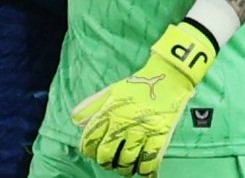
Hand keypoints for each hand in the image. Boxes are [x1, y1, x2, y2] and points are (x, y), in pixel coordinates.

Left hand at [71, 22, 215, 175]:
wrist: (169, 77)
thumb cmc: (139, 84)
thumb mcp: (112, 90)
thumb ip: (92, 105)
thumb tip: (76, 120)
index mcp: (110, 110)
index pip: (90, 138)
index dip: (88, 149)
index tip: (92, 152)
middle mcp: (123, 122)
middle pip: (107, 154)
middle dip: (106, 161)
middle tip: (110, 161)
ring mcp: (143, 130)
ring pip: (127, 161)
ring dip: (124, 168)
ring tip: (125, 167)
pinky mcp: (160, 135)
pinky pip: (150, 161)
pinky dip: (146, 171)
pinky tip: (143, 171)